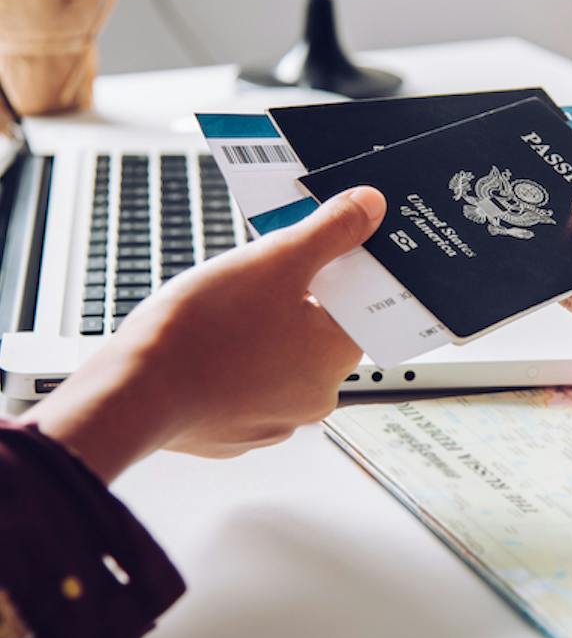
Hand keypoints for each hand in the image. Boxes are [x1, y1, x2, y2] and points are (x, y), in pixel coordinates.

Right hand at [31, 186, 385, 480]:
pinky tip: (209, 343)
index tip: (309, 256)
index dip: (336, 273)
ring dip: (262, 331)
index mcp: (338, 356)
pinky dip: (234, 363)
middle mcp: (318, 395)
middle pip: (318, 331)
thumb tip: (370, 207)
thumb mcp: (277, 258)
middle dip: (292, 299)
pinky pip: (246, 385)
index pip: (359, 306)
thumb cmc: (206, 329)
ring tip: (226, 311)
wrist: (134, 393)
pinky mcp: (237, 430)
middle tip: (257, 278)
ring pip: (280, 357)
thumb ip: (331, 230)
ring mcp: (277, 419)